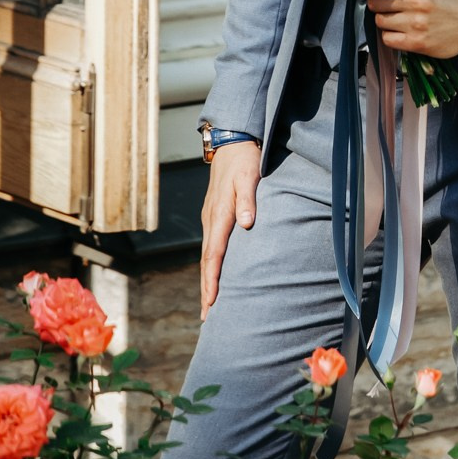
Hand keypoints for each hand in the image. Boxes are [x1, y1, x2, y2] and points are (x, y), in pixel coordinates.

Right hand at [200, 140, 260, 320]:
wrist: (231, 142)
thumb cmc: (244, 160)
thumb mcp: (250, 177)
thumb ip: (249, 200)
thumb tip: (247, 224)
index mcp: (220, 214)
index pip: (214, 254)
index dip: (213, 279)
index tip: (212, 301)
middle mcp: (211, 219)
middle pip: (207, 261)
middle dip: (207, 289)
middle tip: (207, 316)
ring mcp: (210, 217)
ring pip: (208, 255)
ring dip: (208, 280)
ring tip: (209, 304)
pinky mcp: (213, 214)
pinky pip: (211, 245)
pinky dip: (211, 264)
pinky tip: (214, 273)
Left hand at [361, 0, 457, 58]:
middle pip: (375, 1)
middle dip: (376, 1)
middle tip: (384, 2)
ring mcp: (416, 23)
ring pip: (380, 21)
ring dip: (384, 18)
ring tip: (396, 16)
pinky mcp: (417, 42)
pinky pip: (387, 39)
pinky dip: (391, 35)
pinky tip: (401, 30)